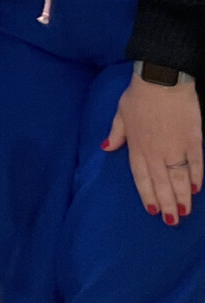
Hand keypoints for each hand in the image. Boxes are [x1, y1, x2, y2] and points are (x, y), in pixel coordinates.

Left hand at [105, 69, 200, 221]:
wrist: (162, 81)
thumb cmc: (138, 95)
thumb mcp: (120, 114)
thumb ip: (116, 134)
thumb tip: (106, 147)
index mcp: (136, 146)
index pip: (141, 177)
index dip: (147, 195)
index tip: (153, 210)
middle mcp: (155, 151)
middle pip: (161, 183)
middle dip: (166, 203)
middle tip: (172, 221)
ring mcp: (175, 147)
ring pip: (178, 177)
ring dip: (181, 196)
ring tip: (185, 212)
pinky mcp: (193, 139)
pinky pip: (195, 162)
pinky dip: (196, 176)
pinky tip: (197, 189)